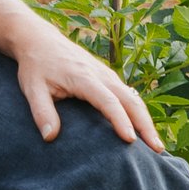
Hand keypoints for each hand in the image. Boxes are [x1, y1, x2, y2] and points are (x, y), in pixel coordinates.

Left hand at [14, 33, 160, 153]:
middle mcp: (101, 74)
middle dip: (145, 125)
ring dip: (146, 120)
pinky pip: (129, 95)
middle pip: (131, 100)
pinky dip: (139, 113)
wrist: (40, 40)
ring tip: (156, 145)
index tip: (130, 140)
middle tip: (157, 149)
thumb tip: (50, 137)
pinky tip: (143, 129)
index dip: (120, 121)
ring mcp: (107, 74)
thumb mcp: (32, 89)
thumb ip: (42, 112)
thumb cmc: (36, 66)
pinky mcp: (108, 77)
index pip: (108, 101)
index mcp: (84, 77)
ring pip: (134, 98)